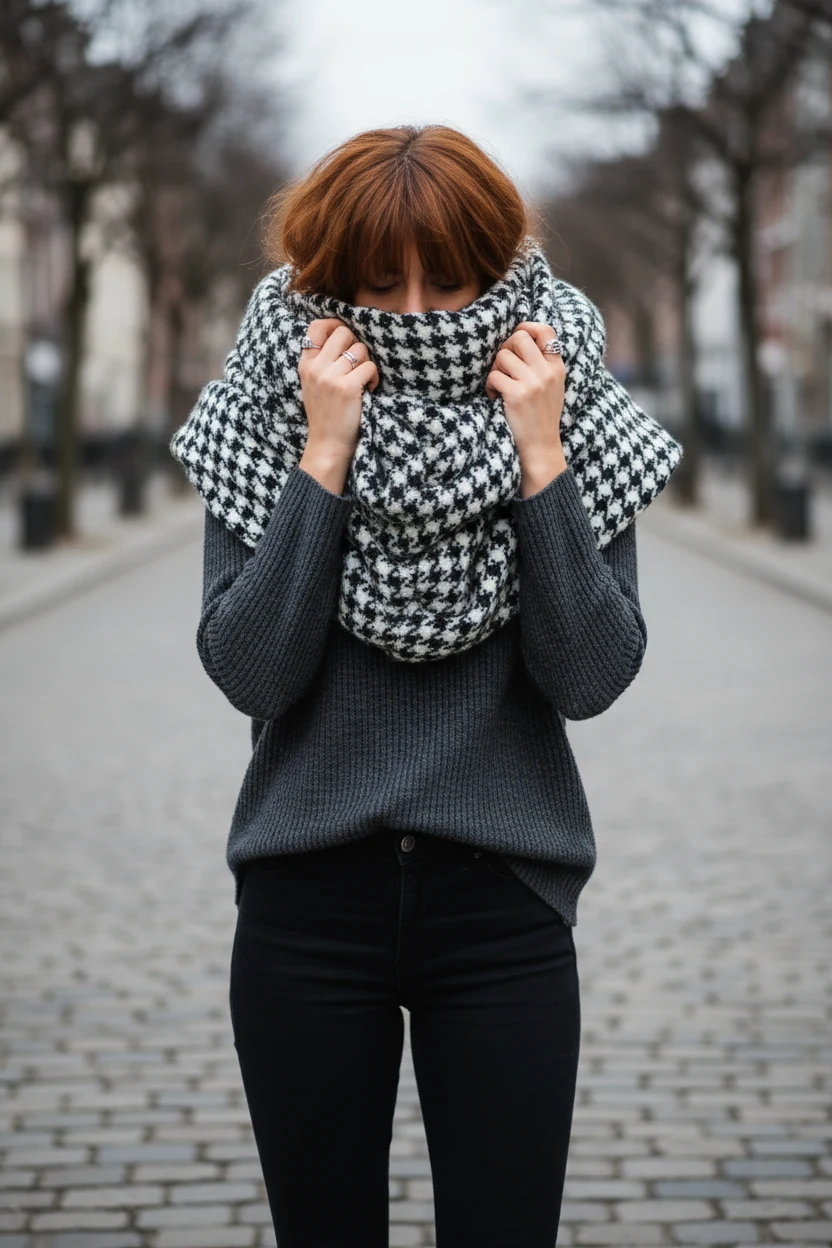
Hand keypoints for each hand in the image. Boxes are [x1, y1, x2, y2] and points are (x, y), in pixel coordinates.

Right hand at [297, 318, 378, 493]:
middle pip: (343, 332)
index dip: (335, 325)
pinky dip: (373, 378)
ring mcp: (331, 377)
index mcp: (306, 364)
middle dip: (356, 345)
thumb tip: (343, 334)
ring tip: (362, 381)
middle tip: (357, 365)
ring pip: (360, 349)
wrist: (327, 445)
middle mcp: (316, 367)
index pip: (316, 327)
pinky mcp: (347, 388)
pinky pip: (370, 367)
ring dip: (367, 364)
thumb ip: (321, 361)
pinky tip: (367, 391)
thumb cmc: (325, 414)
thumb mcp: (313, 384)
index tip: (345, 339)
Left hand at [485, 321, 567, 496]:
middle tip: (503, 368)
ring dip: (495, 371)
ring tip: (500, 387)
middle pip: (518, 337)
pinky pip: (494, 376)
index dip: (526, 328)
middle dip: (505, 350)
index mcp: (557, 368)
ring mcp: (533, 383)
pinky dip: (490, 387)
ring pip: (502, 356)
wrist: (541, 449)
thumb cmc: (541, 418)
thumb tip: (518, 338)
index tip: (515, 340)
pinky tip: (496, 399)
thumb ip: (542, 364)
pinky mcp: (517, 395)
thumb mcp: (552, 387)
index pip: (546, 330)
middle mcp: (547, 372)